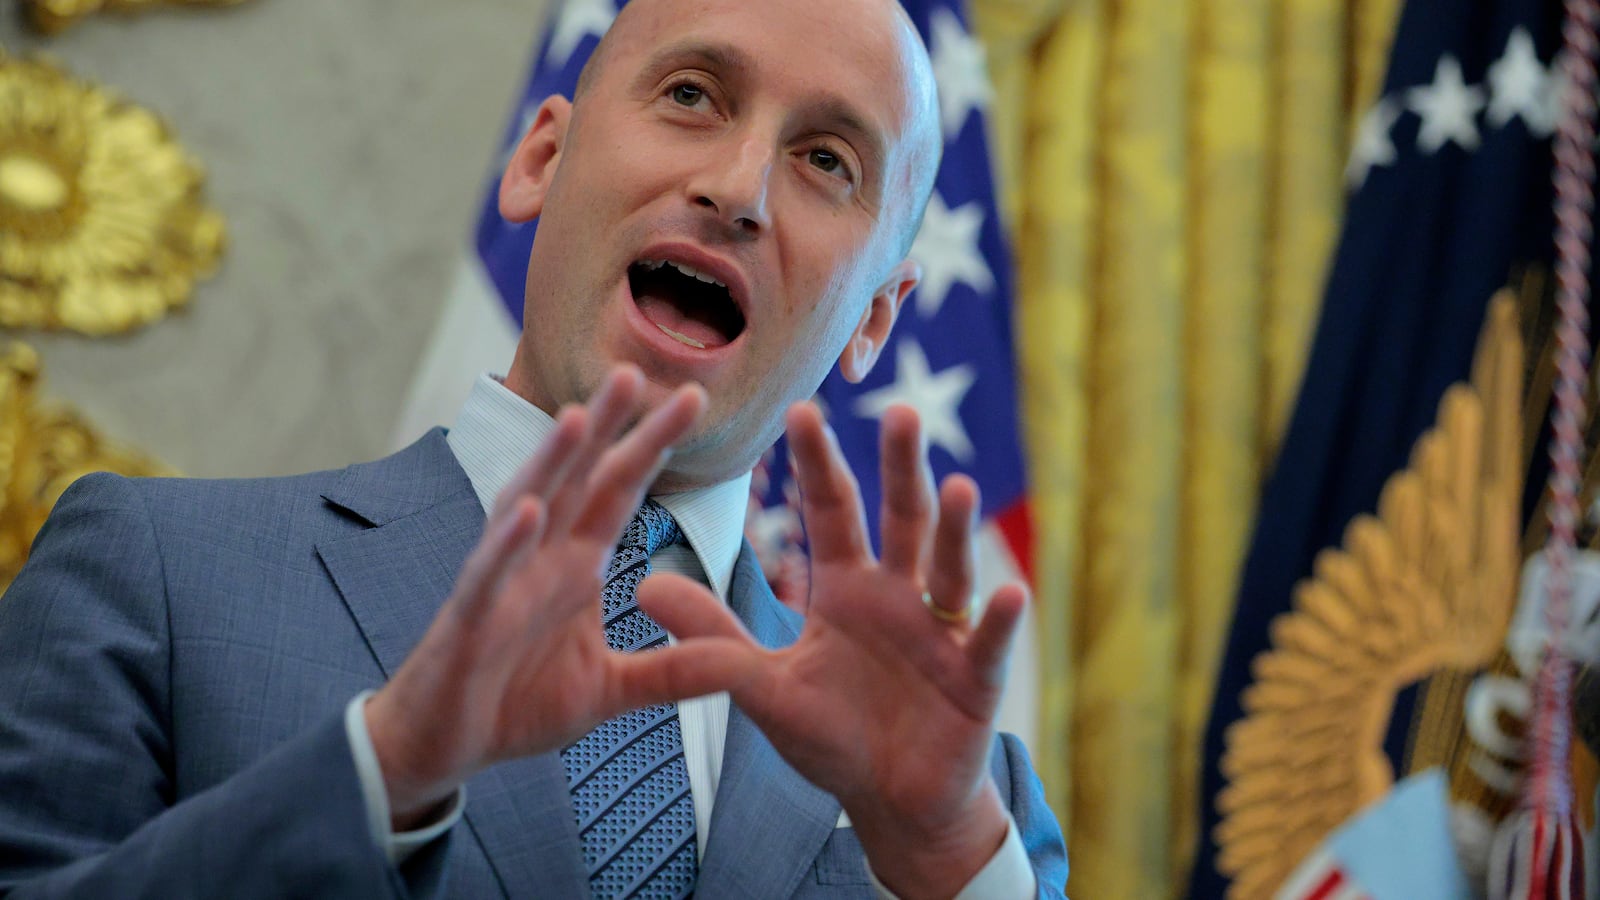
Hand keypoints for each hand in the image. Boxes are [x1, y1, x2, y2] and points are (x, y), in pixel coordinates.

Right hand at [364, 367, 754, 826]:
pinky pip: (488, 575)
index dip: (651, 447)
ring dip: (551, 464)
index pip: (618, 493)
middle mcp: (539, 560)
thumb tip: (743, 664)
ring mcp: (500, 584)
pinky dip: (505, 543)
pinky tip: (527, 510)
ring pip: (527, 507)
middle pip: (577, 480)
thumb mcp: (612, 690)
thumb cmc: (517, 704)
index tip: (692, 399)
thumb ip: (673, 673)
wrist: (444, 747)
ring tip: (579, 415)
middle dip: (606, 427)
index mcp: (574, 567)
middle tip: (639, 370)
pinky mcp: (468, 621)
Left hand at [640, 402, 1026, 898]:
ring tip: (959, 487)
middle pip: (900, 520)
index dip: (818, 464)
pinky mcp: (974, 679)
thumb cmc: (833, 737)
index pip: (830, 512)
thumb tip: (641, 587)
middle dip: (901, 469)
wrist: (894, 803)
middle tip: (901, 411)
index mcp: (845, 590)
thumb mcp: (764, 686)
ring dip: (956, 531)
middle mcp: (897, 596)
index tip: (801, 408)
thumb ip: (713, 636)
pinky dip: (996, 621)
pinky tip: (1008, 592)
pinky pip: (986, 645)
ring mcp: (940, 633)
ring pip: (949, 570)